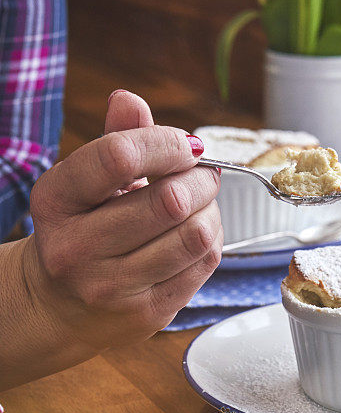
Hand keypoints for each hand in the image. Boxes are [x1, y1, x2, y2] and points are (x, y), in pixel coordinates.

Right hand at [20, 92, 221, 359]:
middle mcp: (75, 248)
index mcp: (56, 201)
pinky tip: (193, 234)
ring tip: (198, 206)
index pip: (118, 157)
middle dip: (200, 179)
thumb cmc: (84, 228)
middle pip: (171, 200)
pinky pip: (205, 262)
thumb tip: (129, 98)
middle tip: (202, 175)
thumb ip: (116, 137)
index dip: (167, 143)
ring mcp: (110, 287)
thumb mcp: (88, 180)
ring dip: (211, 210)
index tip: (188, 145)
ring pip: (196, 234)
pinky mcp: (146, 313)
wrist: (61, 306)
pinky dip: (212, 239)